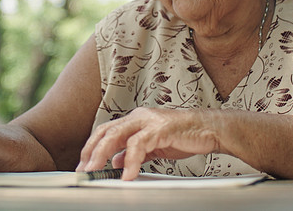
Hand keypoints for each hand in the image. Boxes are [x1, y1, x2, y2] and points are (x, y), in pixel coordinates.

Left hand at [76, 107, 219, 179]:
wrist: (209, 129)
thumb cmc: (184, 135)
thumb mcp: (153, 146)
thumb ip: (134, 152)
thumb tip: (116, 161)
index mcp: (135, 120)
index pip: (106, 131)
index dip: (92, 147)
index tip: (84, 165)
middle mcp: (138, 117)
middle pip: (106, 131)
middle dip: (91, 151)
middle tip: (83, 169)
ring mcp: (148, 121)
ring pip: (116, 134)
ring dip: (103, 154)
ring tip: (96, 171)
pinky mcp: (159, 128)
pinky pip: (138, 145)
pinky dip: (129, 161)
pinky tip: (127, 174)